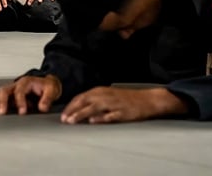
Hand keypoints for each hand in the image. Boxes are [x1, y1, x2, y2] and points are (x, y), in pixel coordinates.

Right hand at [0, 74, 62, 115]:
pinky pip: (0, 98)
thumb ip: (47, 99)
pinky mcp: (11, 96)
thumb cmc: (48, 86)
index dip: (20, 102)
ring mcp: (13, 90)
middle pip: (5, 90)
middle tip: (2, 113)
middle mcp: (17, 85)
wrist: (47, 84)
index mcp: (26, 82)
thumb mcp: (51, 90)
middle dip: (2, 102)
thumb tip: (42, 107)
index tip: (22, 112)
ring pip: (0, 93)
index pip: (19, 91)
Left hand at [60, 87, 187, 124]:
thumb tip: (81, 110)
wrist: (147, 100)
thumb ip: (95, 101)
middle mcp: (106, 95)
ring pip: (95, 107)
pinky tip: (94, 121)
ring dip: (82, 114)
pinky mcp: (123, 112)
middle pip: (86, 101)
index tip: (63, 114)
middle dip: (73, 110)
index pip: (82, 97)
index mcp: (101, 91)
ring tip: (73, 121)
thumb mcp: (109, 96)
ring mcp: (114, 103)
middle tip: (64, 119)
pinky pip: (110, 115)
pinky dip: (101, 118)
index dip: (71, 106)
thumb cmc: (127, 99)